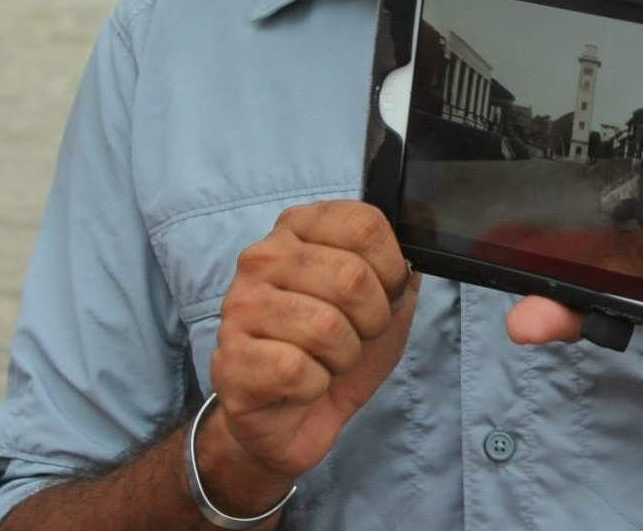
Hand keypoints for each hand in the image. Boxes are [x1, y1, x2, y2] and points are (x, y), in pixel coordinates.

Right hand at [202, 201, 418, 508]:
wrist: (290, 418)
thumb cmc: (334, 350)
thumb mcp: (381, 301)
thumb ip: (398, 270)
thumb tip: (412, 258)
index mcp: (300, 226)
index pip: (364, 224)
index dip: (391, 267)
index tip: (385, 292)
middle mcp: (264, 256)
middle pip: (351, 276)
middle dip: (372, 320)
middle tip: (356, 336)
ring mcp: (241, 305)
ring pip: (326, 327)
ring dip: (344, 357)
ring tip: (327, 360)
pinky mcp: (231, 359)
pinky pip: (297, 370)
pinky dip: (315, 385)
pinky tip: (301, 384)